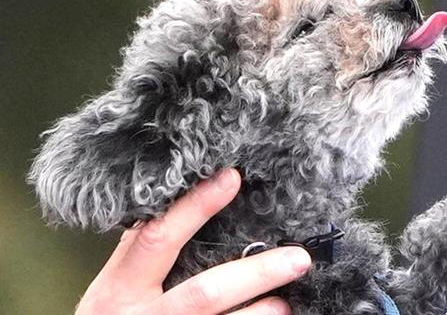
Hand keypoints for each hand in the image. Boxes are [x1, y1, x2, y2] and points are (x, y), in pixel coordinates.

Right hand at [75, 169, 311, 314]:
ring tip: (287, 301)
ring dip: (261, 312)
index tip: (233, 178)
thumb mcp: (115, 285)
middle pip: (205, 292)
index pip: (157, 238)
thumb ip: (145, 250)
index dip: (195, 207)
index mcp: (119, 289)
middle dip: (256, 273)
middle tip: (299, 257)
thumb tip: (186, 195)